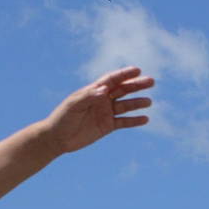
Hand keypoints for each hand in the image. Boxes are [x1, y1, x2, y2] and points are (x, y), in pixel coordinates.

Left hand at [42, 67, 156, 152]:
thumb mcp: (73, 105)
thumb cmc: (62, 118)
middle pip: (123, 90)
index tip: (137, 70)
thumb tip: (105, 90)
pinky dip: (134, 121)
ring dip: (137, 103)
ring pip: (126, 105)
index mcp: (93, 91)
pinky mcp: (108, 126)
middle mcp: (102, 100)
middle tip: (151, 82)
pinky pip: (124, 122)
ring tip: (148, 102)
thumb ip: (89, 96)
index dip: (124, 74)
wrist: (57, 138)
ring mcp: (106, 113)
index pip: (112, 80)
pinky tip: (145, 119)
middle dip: (136, 85)